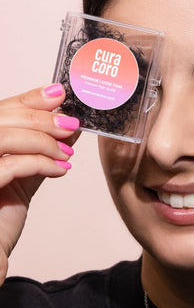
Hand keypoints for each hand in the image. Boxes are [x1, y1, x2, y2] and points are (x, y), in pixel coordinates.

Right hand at [0, 84, 78, 283]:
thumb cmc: (2, 213)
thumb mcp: (25, 173)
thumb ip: (42, 149)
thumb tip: (70, 126)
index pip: (2, 109)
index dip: (30, 98)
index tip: (59, 93)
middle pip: (3, 117)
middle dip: (43, 118)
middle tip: (71, 124)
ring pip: (5, 137)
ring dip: (43, 141)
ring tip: (67, 153)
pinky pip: (11, 166)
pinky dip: (41, 164)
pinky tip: (61, 169)